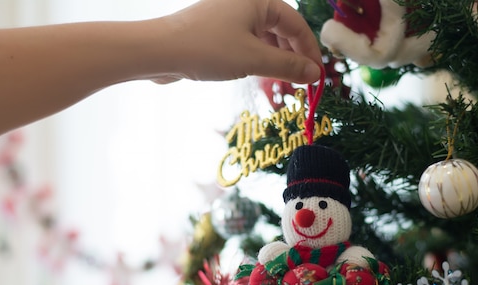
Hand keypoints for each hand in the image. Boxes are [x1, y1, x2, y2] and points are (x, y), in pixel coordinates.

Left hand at [149, 0, 321, 83]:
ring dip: (276, 59)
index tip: (317, 77)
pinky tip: (259, 74)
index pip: (296, 24)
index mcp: (259, 0)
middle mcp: (246, 2)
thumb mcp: (254, 59)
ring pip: (264, 37)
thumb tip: (314, 74)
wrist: (160, 50)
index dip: (309, 51)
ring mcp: (230, 15)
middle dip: (293, 56)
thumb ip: (288, 67)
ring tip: (282, 81)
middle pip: (282, 29)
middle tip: (302, 83)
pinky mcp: (217, 30)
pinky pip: (247, 42)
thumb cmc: (208, 48)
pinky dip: (258, 58)